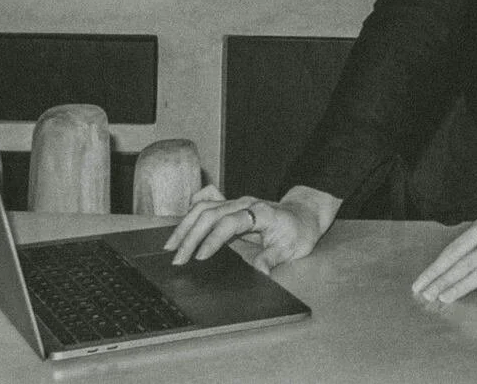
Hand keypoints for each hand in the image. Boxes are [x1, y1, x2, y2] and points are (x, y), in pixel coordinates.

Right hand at [164, 184, 333, 272]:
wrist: (305, 213)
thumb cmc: (299, 231)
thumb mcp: (291, 248)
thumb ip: (272, 259)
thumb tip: (260, 274)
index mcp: (261, 213)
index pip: (230, 222)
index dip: (213, 239)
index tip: (200, 258)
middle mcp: (246, 204)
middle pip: (211, 214)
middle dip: (191, 236)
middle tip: (178, 259)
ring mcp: (237, 202)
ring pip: (204, 207)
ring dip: (186, 225)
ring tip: (171, 246)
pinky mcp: (231, 205)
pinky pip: (206, 204)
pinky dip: (191, 214)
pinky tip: (181, 227)